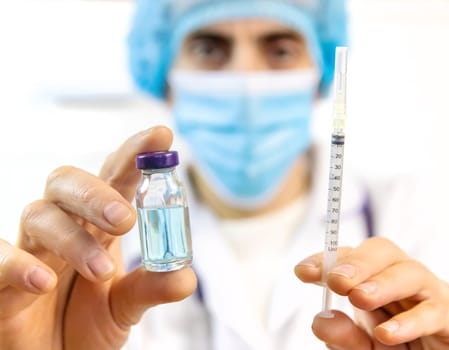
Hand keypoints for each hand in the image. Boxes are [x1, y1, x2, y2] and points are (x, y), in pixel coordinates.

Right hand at [0, 126, 196, 349]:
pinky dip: (17, 265)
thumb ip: (150, 289)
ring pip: (38, 215)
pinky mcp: (1, 282)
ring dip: (72, 237)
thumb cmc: (84, 329)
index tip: (161, 135)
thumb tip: (186, 277)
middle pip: (67, 182)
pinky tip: (43, 281)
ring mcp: (31, 251)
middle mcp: (64, 229)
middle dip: (96, 191)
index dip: (134, 153)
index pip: (114, 178)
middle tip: (125, 218)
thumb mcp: (124, 308)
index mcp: (98, 227)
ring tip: (102, 270)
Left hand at [295, 237, 448, 348]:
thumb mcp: (361, 348)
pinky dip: (413, 320)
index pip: (352, 258)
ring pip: (412, 272)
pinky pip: (439, 311)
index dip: (328, 260)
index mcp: (377, 281)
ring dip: (383, 283)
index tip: (304, 272)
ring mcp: (434, 295)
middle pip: (385, 252)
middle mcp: (405, 281)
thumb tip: (321, 320)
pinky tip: (388, 333)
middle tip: (336, 280)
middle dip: (358, 262)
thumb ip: (343, 337)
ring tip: (359, 298)